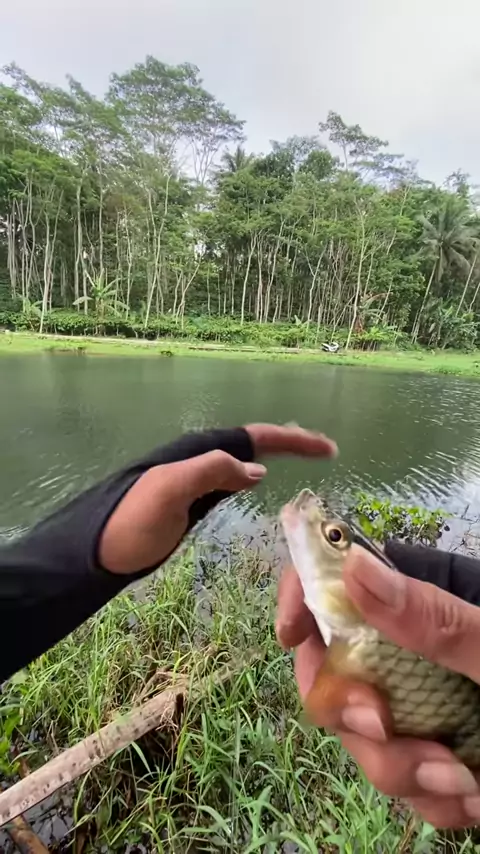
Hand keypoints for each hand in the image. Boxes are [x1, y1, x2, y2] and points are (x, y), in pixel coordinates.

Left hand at [99, 423, 335, 574]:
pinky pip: (230, 476)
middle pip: (252, 441)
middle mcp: (198, 459)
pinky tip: (257, 479)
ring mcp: (195, 479)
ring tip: (302, 454)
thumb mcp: (167, 493)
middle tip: (323, 448)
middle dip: (289, 440)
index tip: (327, 448)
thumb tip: (257, 469)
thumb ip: (209, 472)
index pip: (254, 437)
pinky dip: (251, 473)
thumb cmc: (129, 523)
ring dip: (274, 453)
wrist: (94, 551)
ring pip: (242, 456)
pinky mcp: (190, 500)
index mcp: (198, 453)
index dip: (292, 440)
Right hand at [276, 545, 479, 828]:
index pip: (344, 580)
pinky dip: (433, 800)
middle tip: (390, 733)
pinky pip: (405, 781)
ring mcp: (427, 702)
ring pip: (365, 737)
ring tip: (466, 786)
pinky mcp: (442, 750)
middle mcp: (417, 651)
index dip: (306, 598)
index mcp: (430, 607)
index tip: (292, 634)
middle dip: (357, 714)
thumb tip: (356, 571)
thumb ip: (440, 621)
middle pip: (338, 671)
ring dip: (403, 770)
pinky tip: (474, 803)